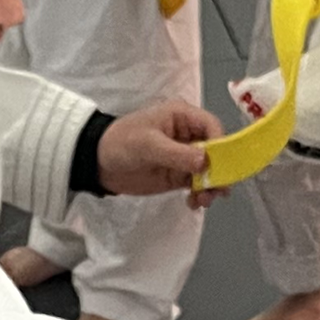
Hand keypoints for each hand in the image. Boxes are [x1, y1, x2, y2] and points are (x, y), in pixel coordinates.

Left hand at [95, 99, 223, 199]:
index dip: (221, 144)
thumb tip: (205, 162)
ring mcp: (184, 157)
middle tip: (218, 190)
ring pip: (209, 170)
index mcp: (181, 116)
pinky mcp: (178, 175)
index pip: (211, 126)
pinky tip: (193, 203)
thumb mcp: (148, 145)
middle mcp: (188, 135)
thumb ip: (177, 154)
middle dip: (219, 170)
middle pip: (216, 151)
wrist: (98, 164)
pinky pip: (197, 184)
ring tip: (202, 201)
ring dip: (211, 186)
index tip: (222, 166)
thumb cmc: (121, 143)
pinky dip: (200, 194)